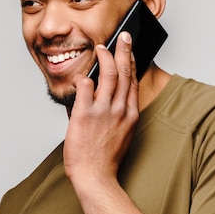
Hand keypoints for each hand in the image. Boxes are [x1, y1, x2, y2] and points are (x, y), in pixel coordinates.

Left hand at [63, 31, 139, 187]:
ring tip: (100, 48)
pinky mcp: (84, 115)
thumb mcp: (122, 135)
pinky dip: (83, 78)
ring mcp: (102, 111)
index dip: (131, 62)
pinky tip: (81, 74)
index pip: (133, 81)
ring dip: (104, 57)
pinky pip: (85, 88)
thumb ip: (118, 116)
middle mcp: (119, 110)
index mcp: (129, 115)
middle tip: (123, 36)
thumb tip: (110, 100)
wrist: (96, 177)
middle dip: (124, 50)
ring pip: (108, 74)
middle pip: (124, 72)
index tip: (130, 51)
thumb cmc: (105, 160)